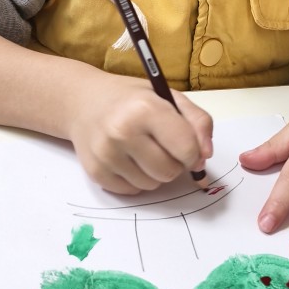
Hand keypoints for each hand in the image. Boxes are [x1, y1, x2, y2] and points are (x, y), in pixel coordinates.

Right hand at [67, 70, 212, 194]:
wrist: (83, 101)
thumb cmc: (131, 99)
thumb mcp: (169, 97)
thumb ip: (198, 122)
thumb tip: (205, 156)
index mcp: (146, 109)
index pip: (186, 149)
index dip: (193, 152)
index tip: (187, 146)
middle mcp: (123, 132)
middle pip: (170, 172)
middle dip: (174, 164)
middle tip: (162, 147)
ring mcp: (106, 154)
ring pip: (152, 185)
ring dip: (154, 173)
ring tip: (143, 151)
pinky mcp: (95, 172)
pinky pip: (132, 191)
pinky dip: (136, 180)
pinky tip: (127, 159)